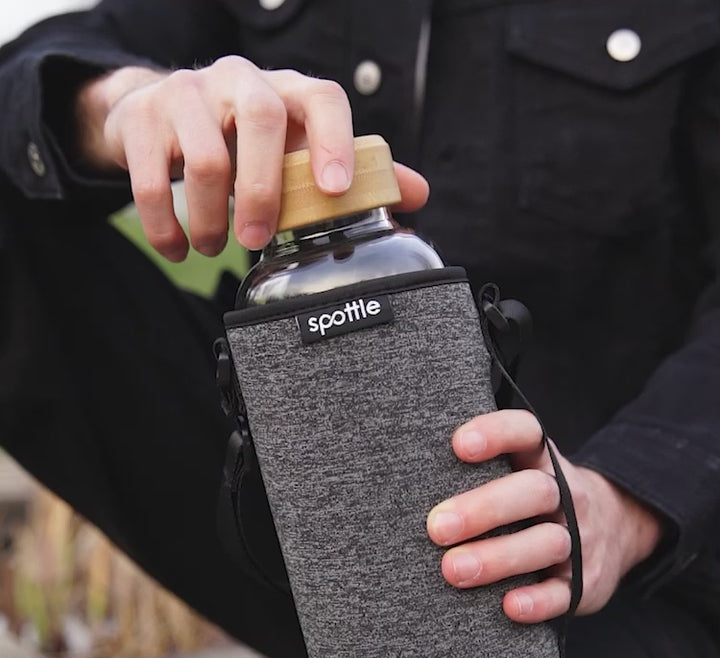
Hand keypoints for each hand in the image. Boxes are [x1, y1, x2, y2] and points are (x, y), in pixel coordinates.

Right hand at [75, 59, 428, 259]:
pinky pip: (150, 177)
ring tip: (216, 247)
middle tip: (257, 239)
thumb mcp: (295, 149)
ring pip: (204, 155)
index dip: (336, 141)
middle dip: (262, 189)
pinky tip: (177, 249)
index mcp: (286, 91)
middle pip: (261, 117)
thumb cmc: (242, 140)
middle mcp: (237, 81)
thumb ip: (352, 169)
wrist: (155, 113)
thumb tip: (416, 195)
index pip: (322, 98)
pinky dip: (165, 225)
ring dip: (210, 217)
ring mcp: (186, 95)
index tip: (336, 192)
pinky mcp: (141, 119)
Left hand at [426, 409, 663, 622]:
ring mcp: (581, 538)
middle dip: (484, 508)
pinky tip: (508, 606)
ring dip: (499, 557)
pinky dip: (537, 601)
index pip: (527, 433)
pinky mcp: (586, 583)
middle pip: (533, 492)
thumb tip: (405, 479)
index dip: (496, 434)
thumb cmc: (537, 502)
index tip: (459, 445)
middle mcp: (567, 495)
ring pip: (547, 542)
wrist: (619, 529)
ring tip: (454, 570)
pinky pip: (565, 592)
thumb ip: (479, 472)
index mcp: (542, 461)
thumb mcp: (521, 472)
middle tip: (437, 527)